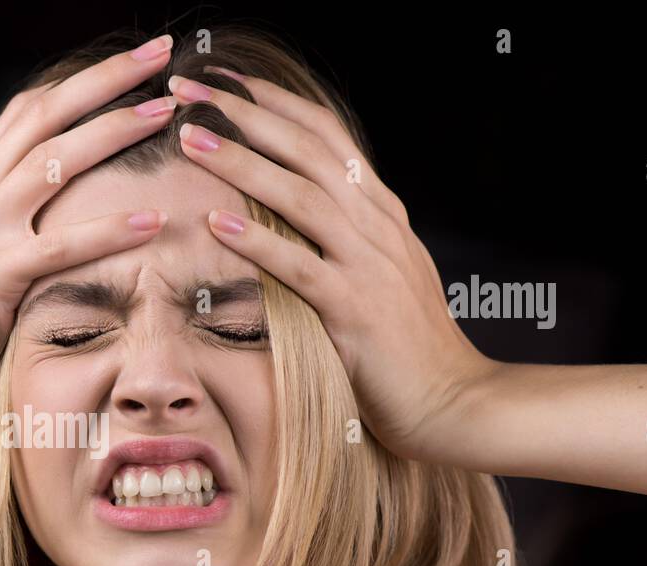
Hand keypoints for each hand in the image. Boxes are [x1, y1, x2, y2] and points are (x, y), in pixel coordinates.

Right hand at [0, 34, 181, 437]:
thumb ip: (10, 231)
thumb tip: (61, 215)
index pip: (26, 114)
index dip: (80, 83)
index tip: (131, 65)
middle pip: (43, 115)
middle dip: (106, 78)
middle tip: (161, 52)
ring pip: (53, 160)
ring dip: (115, 129)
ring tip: (167, 111)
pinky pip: (60, 244)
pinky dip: (110, 228)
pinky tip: (153, 218)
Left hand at [167, 68, 495, 461]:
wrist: (456, 403)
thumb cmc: (408, 347)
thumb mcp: (380, 276)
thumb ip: (345, 240)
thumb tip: (292, 214)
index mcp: (381, 214)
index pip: (325, 137)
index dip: (274, 104)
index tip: (224, 82)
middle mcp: (378, 227)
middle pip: (308, 150)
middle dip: (247, 113)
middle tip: (190, 87)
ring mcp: (370, 265)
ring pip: (301, 197)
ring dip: (242, 163)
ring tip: (192, 139)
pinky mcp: (357, 311)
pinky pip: (301, 267)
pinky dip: (259, 242)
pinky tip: (217, 223)